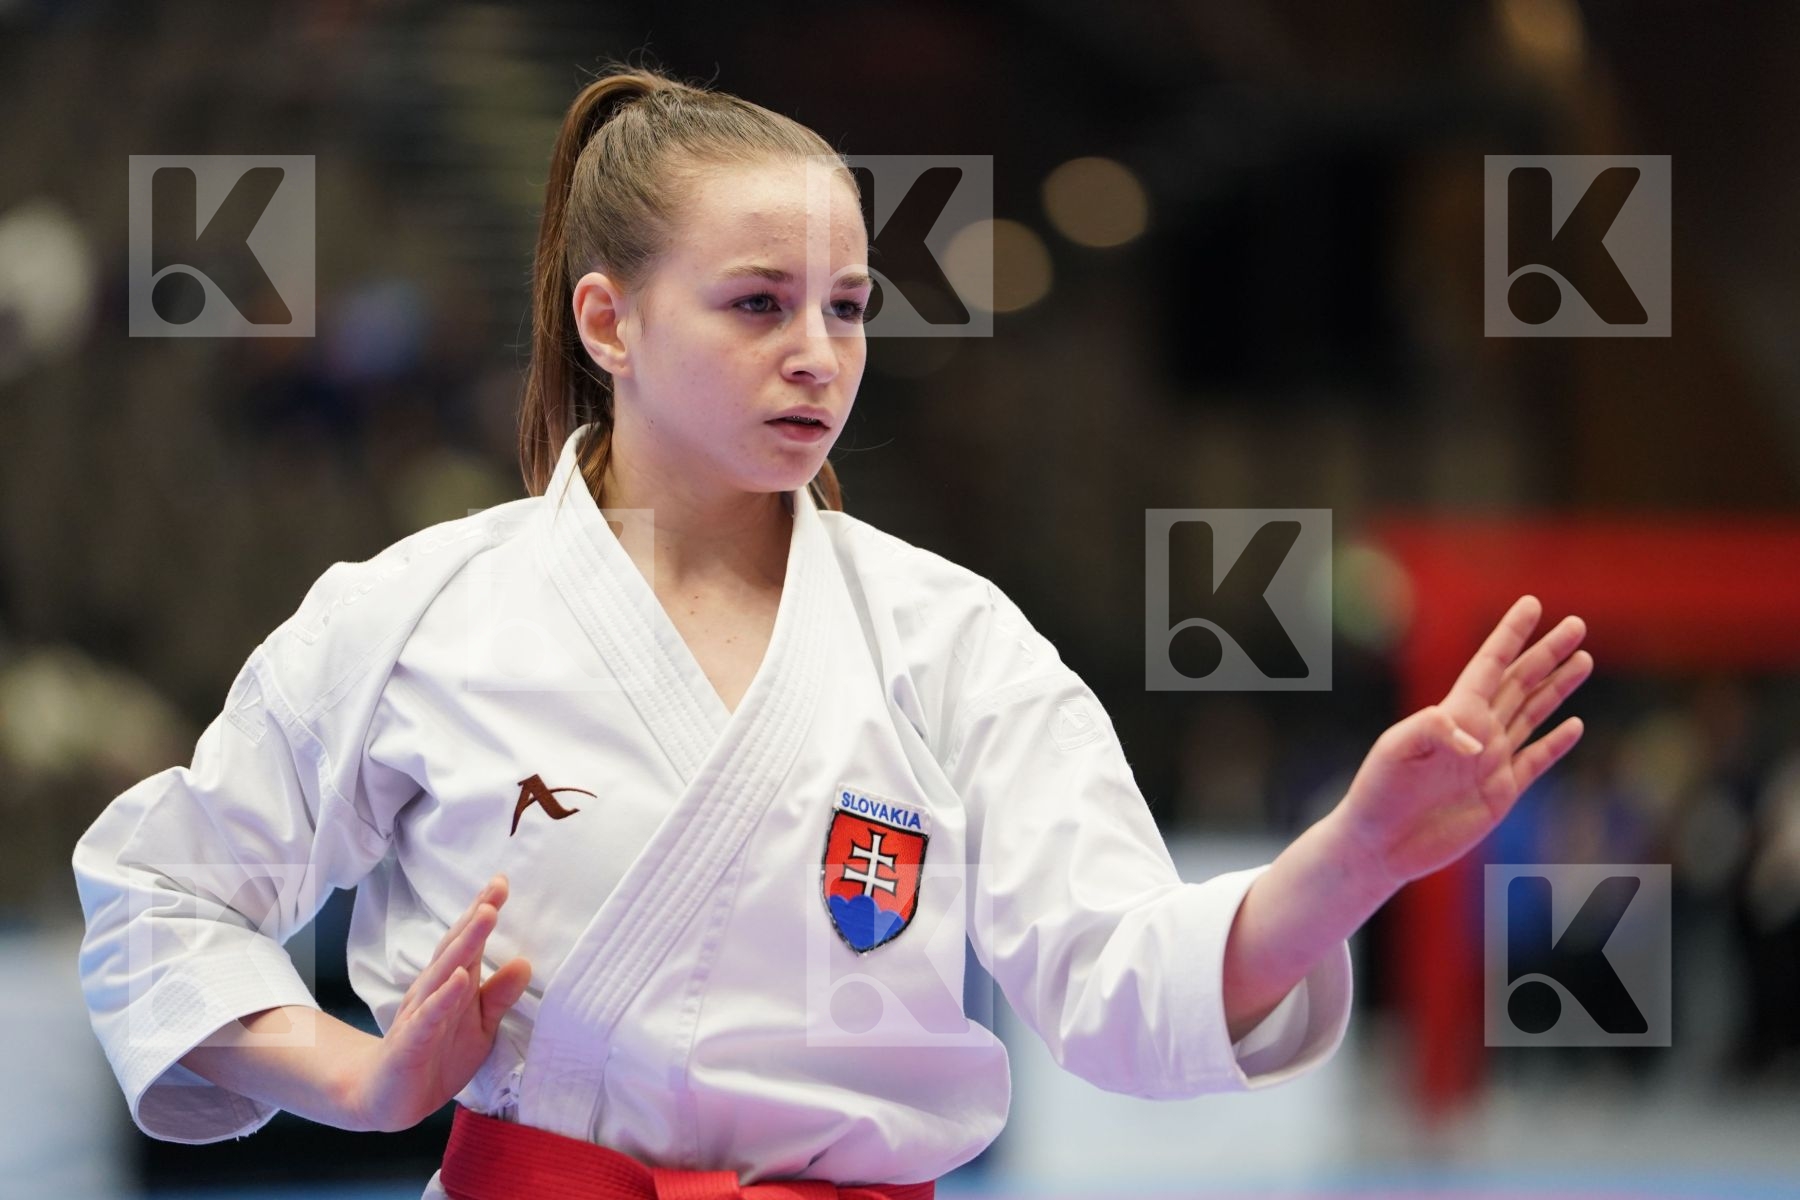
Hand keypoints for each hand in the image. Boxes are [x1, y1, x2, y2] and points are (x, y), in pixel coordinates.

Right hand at [342, 874, 532, 1132]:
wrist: (388, 1099)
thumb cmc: (438, 1053)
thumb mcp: (479, 1025)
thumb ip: (499, 995)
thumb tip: (526, 962)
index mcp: (451, 983)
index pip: (468, 942)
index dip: (483, 911)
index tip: (502, 881)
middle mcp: (433, 990)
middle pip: (455, 948)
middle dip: (477, 917)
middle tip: (497, 888)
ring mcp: (419, 1015)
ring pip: (443, 974)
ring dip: (464, 944)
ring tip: (486, 916)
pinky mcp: (410, 1044)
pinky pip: (428, 1018)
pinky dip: (444, 998)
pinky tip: (460, 980)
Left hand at [1334, 595, 1592, 892]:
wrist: (1380, 844)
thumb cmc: (1379, 792)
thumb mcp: (1395, 753)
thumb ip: (1432, 733)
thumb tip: (1477, 741)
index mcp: (1453, 714)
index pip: (1489, 665)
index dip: (1510, 635)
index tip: (1531, 604)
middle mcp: (1477, 732)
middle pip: (1520, 682)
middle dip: (1547, 653)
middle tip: (1577, 624)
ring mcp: (1491, 762)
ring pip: (1533, 713)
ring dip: (1558, 688)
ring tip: (1584, 660)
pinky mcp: (1501, 793)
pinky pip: (1535, 761)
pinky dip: (1556, 743)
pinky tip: (1575, 724)